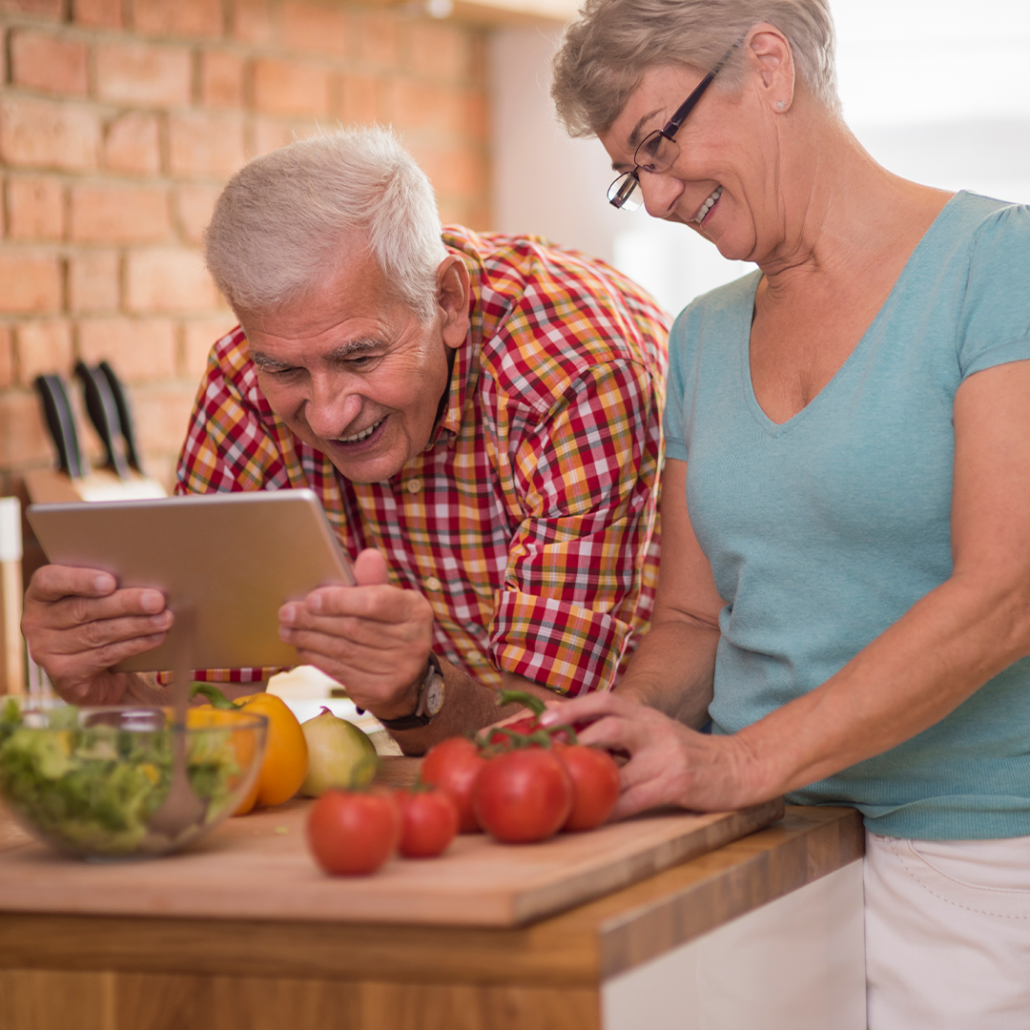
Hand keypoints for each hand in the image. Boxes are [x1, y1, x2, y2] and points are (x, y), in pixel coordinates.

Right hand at [21, 565, 172, 703]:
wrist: (94, 673)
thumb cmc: (97, 622)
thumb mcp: (95, 601)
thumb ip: (107, 588)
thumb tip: (147, 576)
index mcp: (40, 596)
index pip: (49, 581)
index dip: (79, 580)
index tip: (110, 582)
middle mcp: (36, 623)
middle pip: (83, 609)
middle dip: (125, 603)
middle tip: (157, 600)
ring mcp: (46, 651)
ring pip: (97, 633)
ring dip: (137, 625)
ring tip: (164, 618)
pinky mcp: (64, 674)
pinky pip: (104, 655)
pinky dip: (135, 645)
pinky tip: (156, 637)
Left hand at [278, 548, 433, 719]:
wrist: (410, 677)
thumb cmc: (392, 628)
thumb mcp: (390, 601)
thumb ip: (374, 581)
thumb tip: (368, 556)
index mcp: (415, 610)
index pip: (375, 602)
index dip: (340, 600)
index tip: (311, 598)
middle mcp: (413, 641)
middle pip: (353, 627)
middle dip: (314, 620)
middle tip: (287, 613)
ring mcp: (399, 669)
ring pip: (342, 650)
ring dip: (308, 639)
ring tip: (287, 629)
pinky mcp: (381, 690)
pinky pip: (340, 670)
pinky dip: (317, 658)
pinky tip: (303, 648)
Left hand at [540, 692, 763, 817]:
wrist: (739, 767)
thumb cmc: (687, 753)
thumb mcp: (655, 730)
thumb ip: (619, 728)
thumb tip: (568, 724)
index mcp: (646, 715)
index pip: (606, 700)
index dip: (573, 707)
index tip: (542, 718)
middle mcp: (655, 730)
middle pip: (610, 724)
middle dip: (575, 733)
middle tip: (546, 745)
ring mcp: (666, 757)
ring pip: (619, 767)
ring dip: (589, 779)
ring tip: (564, 785)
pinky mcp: (676, 784)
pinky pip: (635, 799)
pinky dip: (612, 809)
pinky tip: (595, 816)